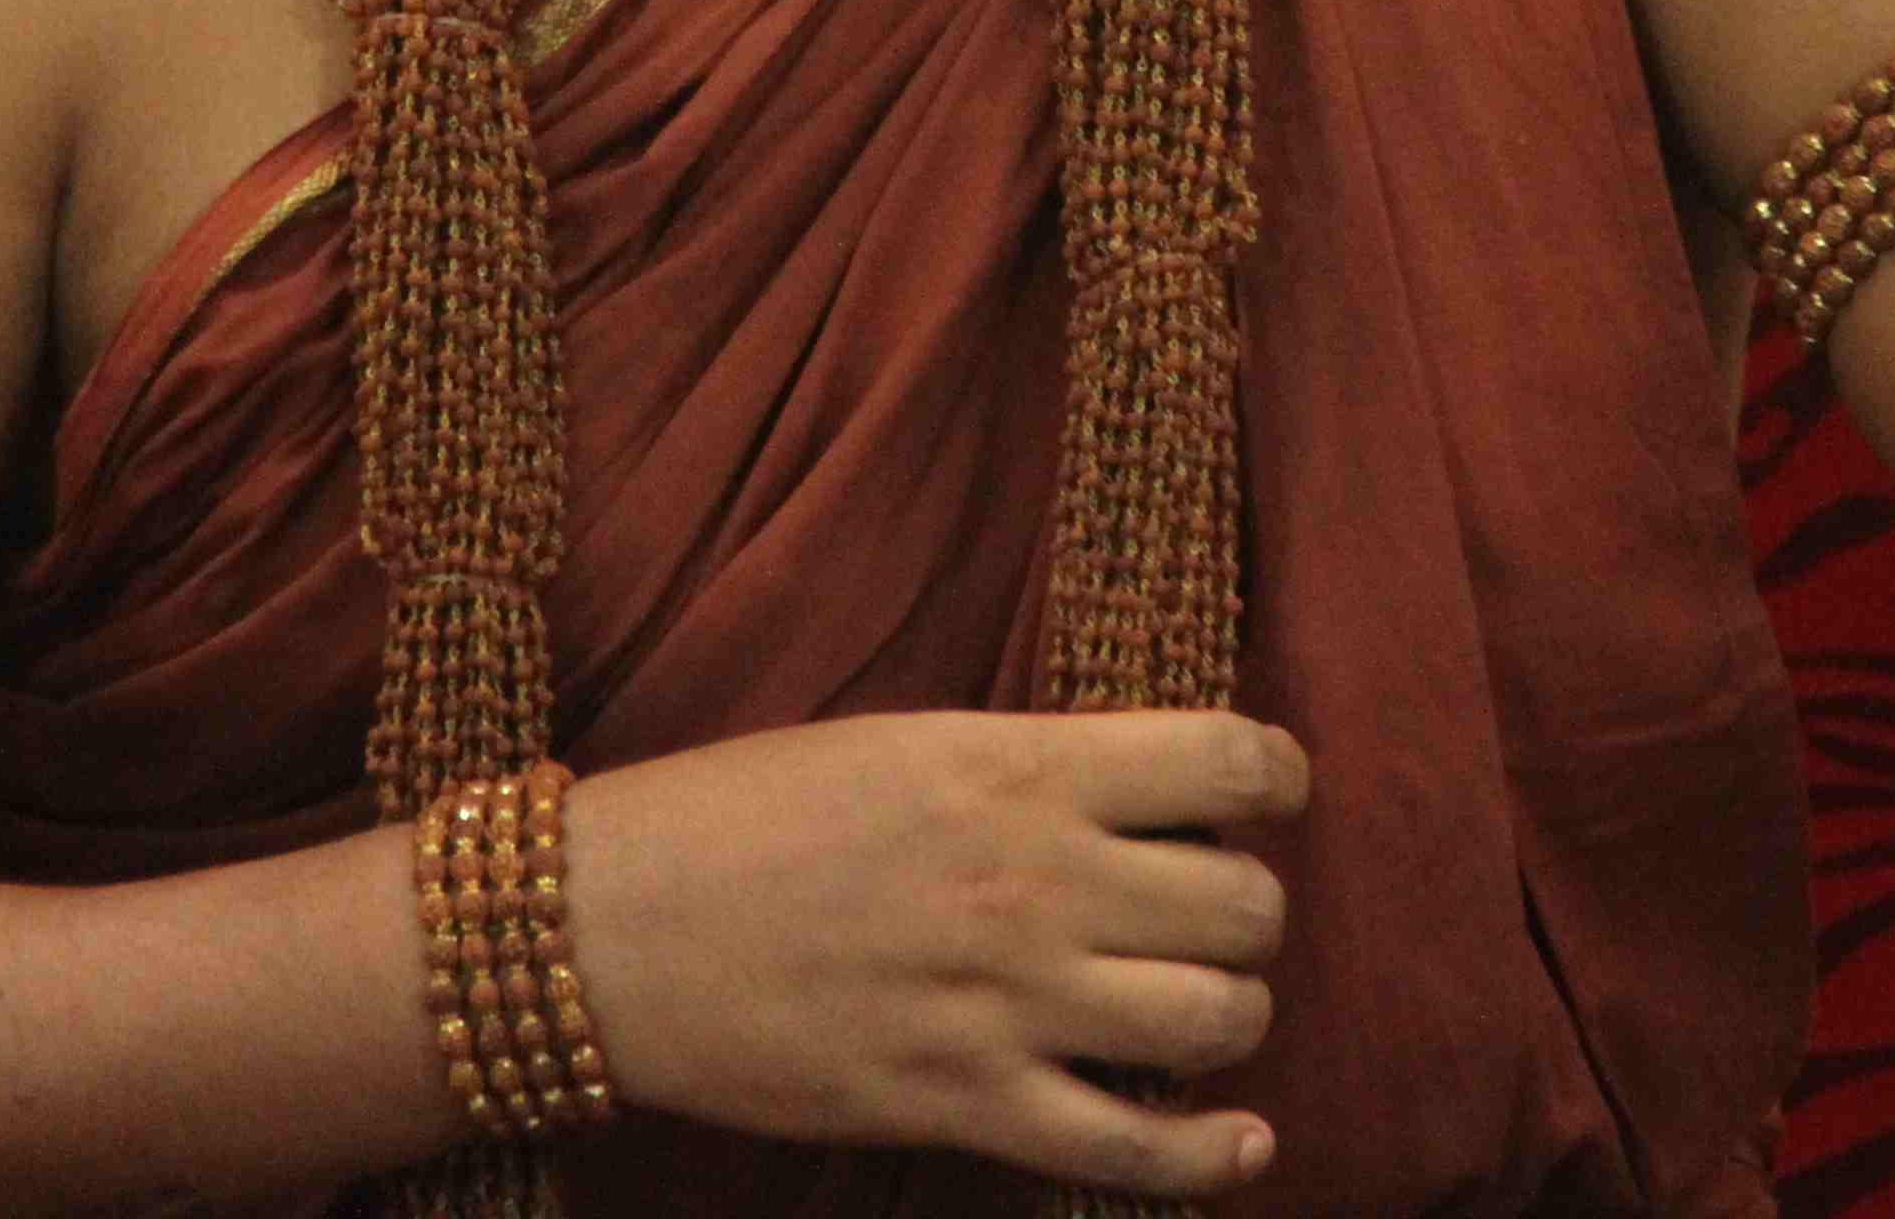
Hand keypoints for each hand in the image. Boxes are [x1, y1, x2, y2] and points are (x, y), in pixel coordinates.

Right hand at [558, 708, 1306, 1193]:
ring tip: (1188, 1008)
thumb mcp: (907, 741)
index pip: (1230, 762)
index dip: (1277, 780)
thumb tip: (1144, 788)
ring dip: (1227, 1017)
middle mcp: (1039, 880)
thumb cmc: (746, 814)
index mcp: (1021, 768)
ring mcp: (1009, 1000)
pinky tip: (1237, 1136)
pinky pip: (1139, 1149)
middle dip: (1247, 914)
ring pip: (1220, 1020)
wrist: (617, 925)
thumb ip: (1031, 764)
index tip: (1266, 797)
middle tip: (1199, 917)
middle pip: (1247, 905)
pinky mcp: (967, 1103)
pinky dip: (1211, 1153)